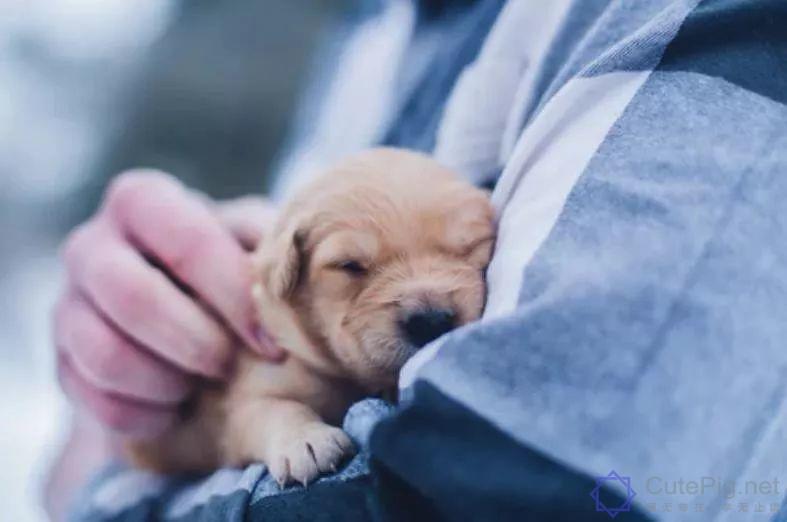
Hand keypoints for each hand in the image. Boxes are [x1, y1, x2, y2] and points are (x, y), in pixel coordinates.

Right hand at [53, 170, 283, 436]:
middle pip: (132, 296)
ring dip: (166, 381)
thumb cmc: (228, 269)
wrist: (180, 313)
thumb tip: (305, 265)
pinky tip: (176, 408)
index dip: (234, 297)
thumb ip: (270, 246)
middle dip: (194, 342)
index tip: (273, 344)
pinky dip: (144, 414)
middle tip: (229, 366)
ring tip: (201, 386)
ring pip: (104, 353)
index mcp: (142, 201)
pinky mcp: (61, 360)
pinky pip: (92, 399)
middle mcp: (92, 245)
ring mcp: (68, 303)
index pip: (188, 241)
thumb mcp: (253, 243)